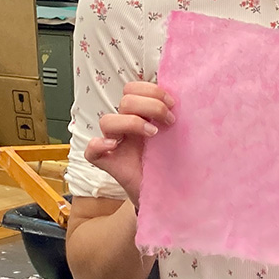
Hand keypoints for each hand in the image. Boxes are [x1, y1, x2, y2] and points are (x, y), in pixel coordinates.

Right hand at [86, 81, 175, 206]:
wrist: (166, 189)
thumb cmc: (171, 160)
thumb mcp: (175, 133)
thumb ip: (173, 114)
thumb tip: (187, 94)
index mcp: (139, 113)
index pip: (133, 88)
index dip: (152, 91)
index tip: (172, 104)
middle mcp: (125, 125)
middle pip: (125, 100)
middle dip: (151, 106)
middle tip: (170, 120)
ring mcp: (114, 143)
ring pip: (107, 121)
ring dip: (132, 122)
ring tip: (153, 134)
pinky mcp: (107, 162)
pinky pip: (91, 150)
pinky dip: (98, 145)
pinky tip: (113, 146)